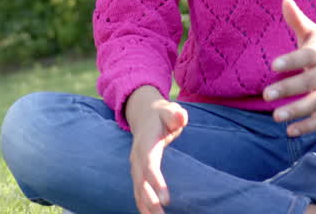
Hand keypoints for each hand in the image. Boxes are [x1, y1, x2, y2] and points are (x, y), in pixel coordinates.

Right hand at [126, 86, 188, 213]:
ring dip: (146, 207)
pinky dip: (142, 205)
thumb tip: (181, 118)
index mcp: (146, 144)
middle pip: (141, 183)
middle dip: (150, 201)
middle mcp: (137, 157)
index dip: (156, 182)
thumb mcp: (170, 110)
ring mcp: (135, 166)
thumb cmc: (162, 115)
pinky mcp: (137, 172)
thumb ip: (175, 115)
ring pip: (138, 190)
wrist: (144, 115)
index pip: (150, 166)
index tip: (166, 199)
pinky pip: (138, 191)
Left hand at [265, 0, 315, 136]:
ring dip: (297, 111)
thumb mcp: (312, 33)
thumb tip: (285, 1)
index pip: (307, 57)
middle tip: (266, 95)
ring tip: (275, 117)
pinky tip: (290, 131)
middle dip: (289, 89)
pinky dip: (308, 127)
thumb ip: (297, 20)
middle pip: (310, 82)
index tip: (273, 64)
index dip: (292, 60)